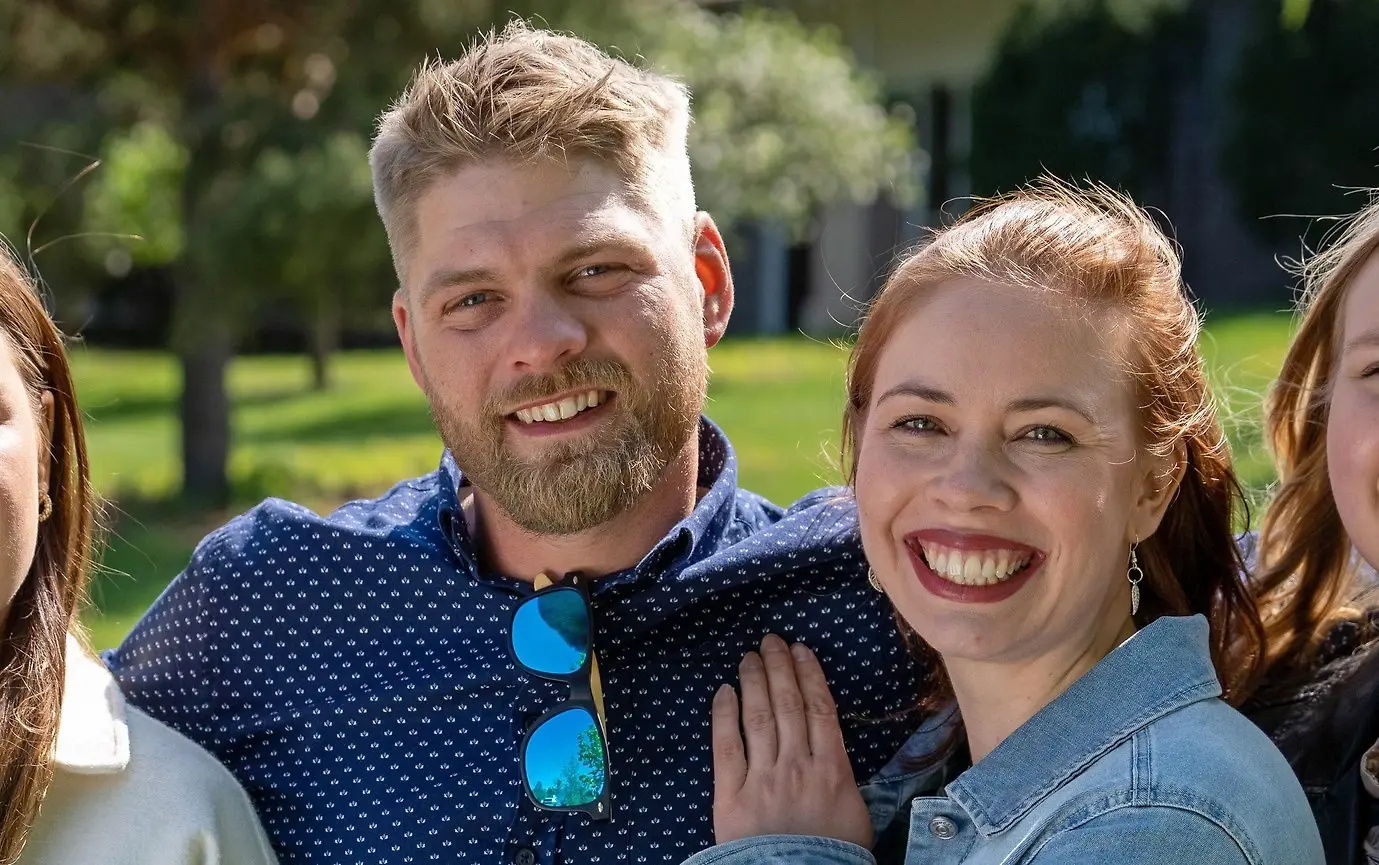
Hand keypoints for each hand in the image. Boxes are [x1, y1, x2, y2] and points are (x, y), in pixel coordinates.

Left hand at [711, 634, 873, 848]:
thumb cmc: (833, 856)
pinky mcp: (730, 795)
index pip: (820, 710)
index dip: (809, 675)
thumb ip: (842, 779)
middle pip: (787, 706)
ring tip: (748, 657)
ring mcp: (761, 778)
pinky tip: (723, 692)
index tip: (800, 650)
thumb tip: (833, 753)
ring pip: (758, 719)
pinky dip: (724, 717)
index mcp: (831, 770)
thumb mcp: (854, 815)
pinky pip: (726, 747)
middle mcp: (796, 766)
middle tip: (770, 641)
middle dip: (779, 669)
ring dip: (753, 683)